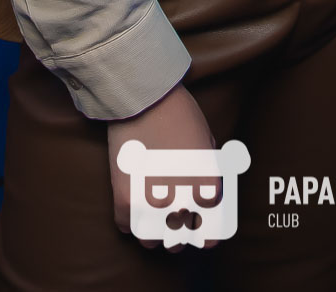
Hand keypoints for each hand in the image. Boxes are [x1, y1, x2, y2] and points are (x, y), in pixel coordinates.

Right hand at [108, 82, 219, 251]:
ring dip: (153, 232)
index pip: (211, 230)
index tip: (200, 227)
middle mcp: (181, 201)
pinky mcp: (124, 199)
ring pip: (151, 240)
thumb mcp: (207, 142)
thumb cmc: (180, 113)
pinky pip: (126, 226)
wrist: (143, 95)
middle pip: (179, 240)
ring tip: (153, 220)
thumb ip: (208, 173)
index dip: (206, 230)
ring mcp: (150, 203)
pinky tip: (133, 207)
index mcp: (207, 188)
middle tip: (175, 223)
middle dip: (179, 233)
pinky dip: (129, 220)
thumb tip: (206, 193)